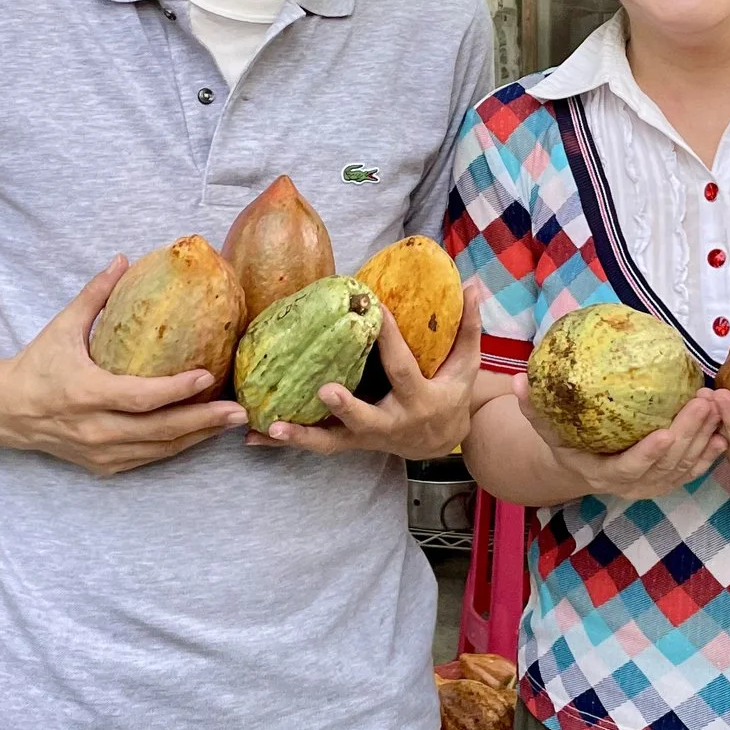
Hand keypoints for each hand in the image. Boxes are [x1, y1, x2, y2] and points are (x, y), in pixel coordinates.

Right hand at [0, 257, 247, 474]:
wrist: (3, 411)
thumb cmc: (36, 364)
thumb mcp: (63, 326)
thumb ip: (95, 295)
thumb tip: (123, 259)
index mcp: (86, 394)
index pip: (140, 397)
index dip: (176, 390)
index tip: (208, 376)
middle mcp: (95, 429)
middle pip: (159, 432)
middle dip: (203, 422)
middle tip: (238, 411)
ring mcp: (99, 452)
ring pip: (157, 451)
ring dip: (196, 438)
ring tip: (229, 423)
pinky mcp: (101, 465)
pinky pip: (146, 459)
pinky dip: (173, 448)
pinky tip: (198, 435)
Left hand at [255, 281, 485, 460]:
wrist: (441, 441)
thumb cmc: (451, 393)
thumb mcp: (466, 364)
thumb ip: (469, 326)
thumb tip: (473, 284)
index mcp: (420, 399)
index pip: (402, 368)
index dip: (390, 340)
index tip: (376, 312)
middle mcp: (391, 424)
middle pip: (366, 418)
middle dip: (345, 407)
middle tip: (324, 390)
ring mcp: (367, 438)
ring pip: (332, 442)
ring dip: (301, 436)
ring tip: (270, 426)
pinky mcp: (350, 444)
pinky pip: (317, 446)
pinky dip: (288, 442)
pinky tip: (255, 436)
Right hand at [520, 387, 726, 500]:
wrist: (579, 467)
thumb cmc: (564, 441)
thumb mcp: (545, 428)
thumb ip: (534, 407)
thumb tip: (520, 380)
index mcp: (603, 474)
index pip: (630, 468)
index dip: (649, 455)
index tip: (665, 434)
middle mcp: (632, 485)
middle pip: (667, 464)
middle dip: (689, 433)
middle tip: (703, 401)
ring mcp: (653, 485)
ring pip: (686, 466)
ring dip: (704, 437)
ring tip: (716, 404)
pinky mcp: (668, 480)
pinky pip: (694, 469)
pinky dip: (710, 453)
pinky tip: (722, 432)